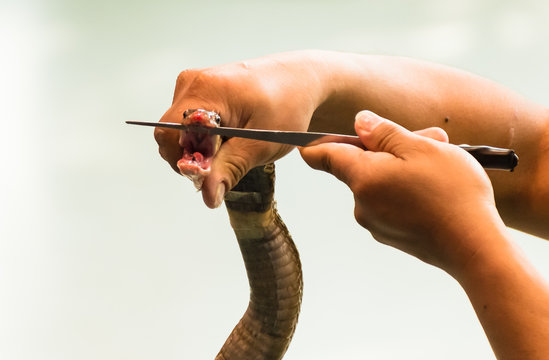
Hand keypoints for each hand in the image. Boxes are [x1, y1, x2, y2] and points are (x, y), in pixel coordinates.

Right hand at [154, 51, 327, 207]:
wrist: (300, 81)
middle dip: (195, 158)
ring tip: (234, 147)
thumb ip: (230, 168)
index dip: (187, 161)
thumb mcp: (262, 143)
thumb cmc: (288, 104)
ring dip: (202, 150)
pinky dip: (206, 140)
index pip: (169, 136)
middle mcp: (192, 84)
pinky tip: (230, 138)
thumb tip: (208, 195)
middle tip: (229, 162)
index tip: (213, 172)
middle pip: (170, 136)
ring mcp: (194, 86)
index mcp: (204, 91)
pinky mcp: (199, 92)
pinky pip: (189, 125)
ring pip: (179, 133)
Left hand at [300, 111, 504, 274]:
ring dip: (402, 170)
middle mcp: (361, 203)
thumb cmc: (450, 193)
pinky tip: (435, 193)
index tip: (304, 141)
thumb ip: (383, 133)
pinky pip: (390, 204)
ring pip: (380, 184)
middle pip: (361, 166)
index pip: (324, 156)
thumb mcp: (420, 147)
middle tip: (430, 139)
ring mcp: (376, 223)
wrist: (475, 248)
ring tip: (440, 167)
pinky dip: (405, 192)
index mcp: (362, 178)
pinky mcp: (392, 236)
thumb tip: (358, 121)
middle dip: (388, 149)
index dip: (316, 144)